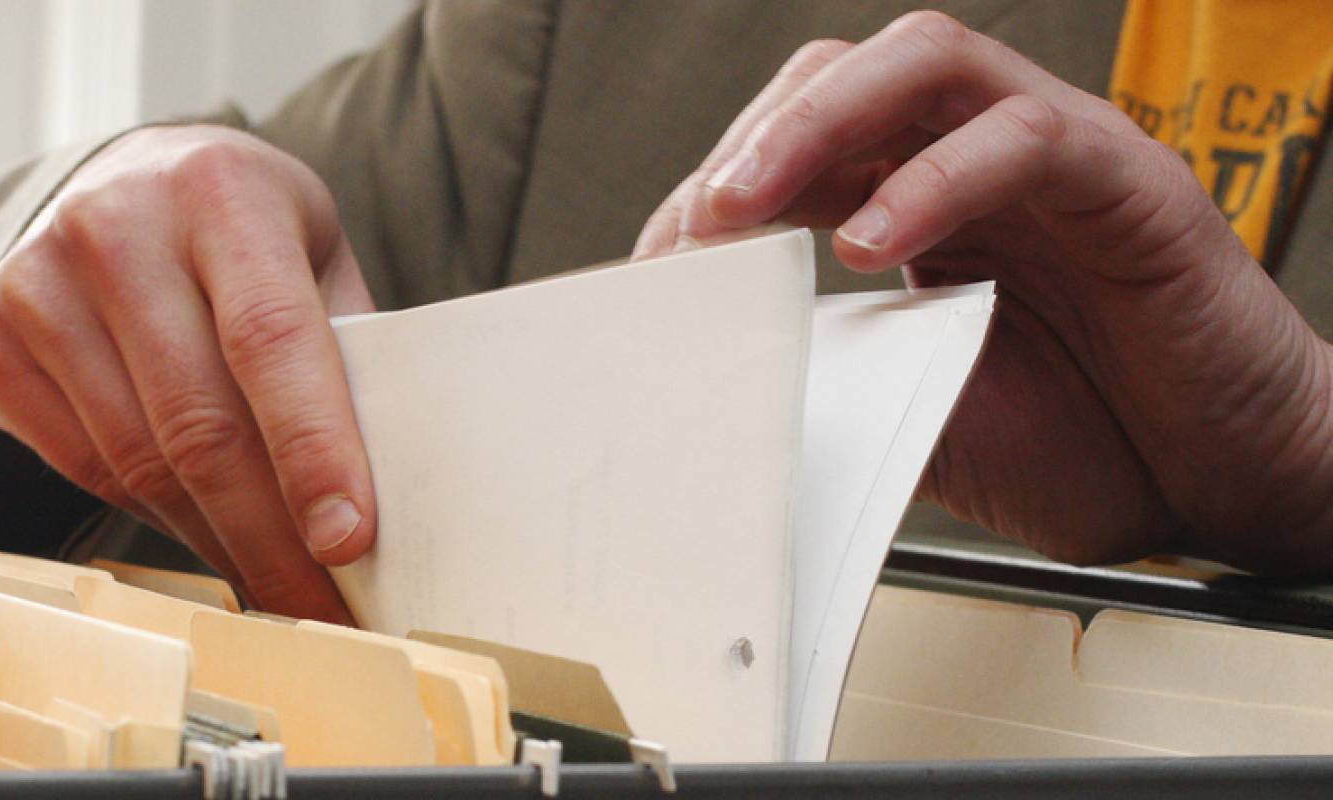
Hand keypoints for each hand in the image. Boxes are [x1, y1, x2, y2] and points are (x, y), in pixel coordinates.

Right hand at [0, 125, 376, 620]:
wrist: (123, 181)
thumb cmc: (245, 230)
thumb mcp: (314, 251)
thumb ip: (346, 345)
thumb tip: (390, 488)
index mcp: (217, 189)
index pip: (269, 338)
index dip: (310, 449)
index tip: (347, 541)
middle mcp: (111, 226)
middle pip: (196, 420)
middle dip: (268, 535)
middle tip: (322, 611)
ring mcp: (33, 284)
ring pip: (136, 459)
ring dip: (216, 542)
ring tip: (275, 588)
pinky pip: (84, 466)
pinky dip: (153, 517)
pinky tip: (205, 536)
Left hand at [635, 12, 1332, 572]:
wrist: (1225, 491)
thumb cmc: (1091, 446)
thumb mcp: (919, 412)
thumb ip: (836, 369)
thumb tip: (719, 366)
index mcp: (923, 207)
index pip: (798, 150)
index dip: (714, 192)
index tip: (655, 266)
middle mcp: (979, 162)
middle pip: (843, 78)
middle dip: (749, 138)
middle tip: (689, 224)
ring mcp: (1055, 159)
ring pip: (926, 64)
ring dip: (815, 123)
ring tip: (746, 200)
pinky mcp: (1129, 182)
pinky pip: (1025, 138)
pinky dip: (936, 179)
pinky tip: (876, 241)